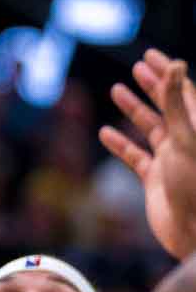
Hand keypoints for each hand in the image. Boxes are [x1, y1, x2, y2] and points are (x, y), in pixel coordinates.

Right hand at [100, 49, 195, 259]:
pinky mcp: (156, 181)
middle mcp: (187, 142)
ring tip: (116, 90)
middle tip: (137, 67)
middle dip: (153, 86)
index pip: (184, 92)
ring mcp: (171, 161)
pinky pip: (135, 157)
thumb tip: (175, 64)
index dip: (167, 73)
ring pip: (150, 129)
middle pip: (169, 106)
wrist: (194, 236)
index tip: (150, 55)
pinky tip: (104, 133)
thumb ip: (178, 102)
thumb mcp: (187, 139)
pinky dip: (120, 144)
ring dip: (134, 110)